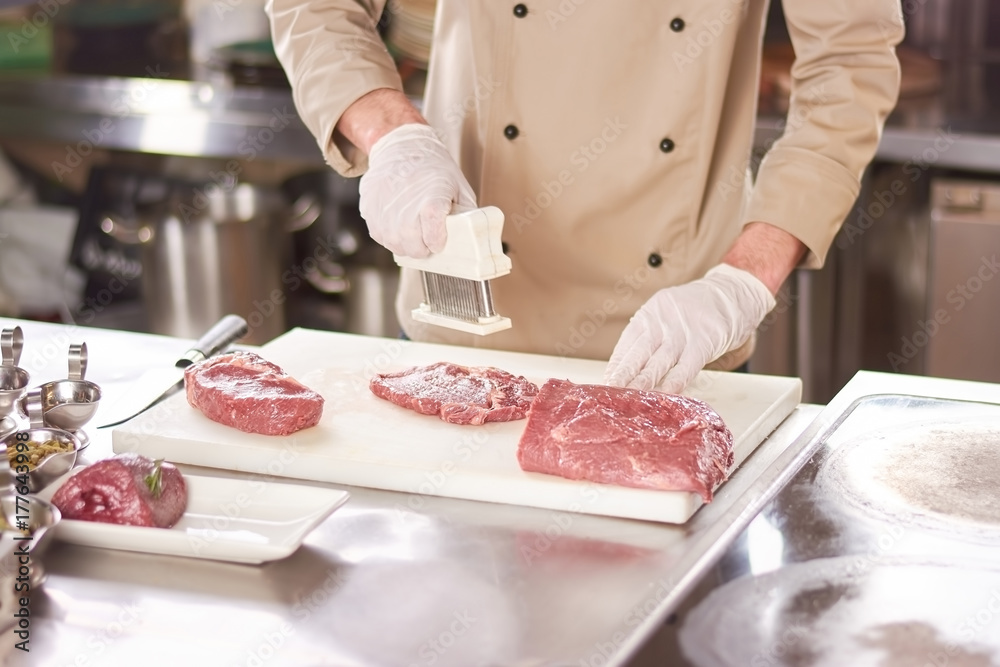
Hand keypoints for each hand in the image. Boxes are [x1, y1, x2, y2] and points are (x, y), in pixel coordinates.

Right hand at [358, 123, 476, 257]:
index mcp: (431, 203)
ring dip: (406, 244)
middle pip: (414, 248)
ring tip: (412, 233)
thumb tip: (470, 235)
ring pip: (396, 246)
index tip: (439, 242)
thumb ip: (465, 213)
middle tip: (427, 240)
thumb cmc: (433, 166)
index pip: (434, 239)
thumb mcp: (459, 186)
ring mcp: (385, 212)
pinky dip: (390, 236)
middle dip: (423, 248)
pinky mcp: (370, 211)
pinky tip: (398, 224)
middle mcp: (405, 210)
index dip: (437, 244)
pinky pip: (380, 236)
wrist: (401, 146)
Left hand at [604, 264, 775, 392]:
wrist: (734, 291)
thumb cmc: (699, 308)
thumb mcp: (668, 313)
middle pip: (638, 354)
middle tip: (609, 393)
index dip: (616, 365)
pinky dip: (675, 382)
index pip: (627, 343)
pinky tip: (665, 394)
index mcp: (650, 314)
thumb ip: (652, 334)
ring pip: (658, 362)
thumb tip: (633, 364)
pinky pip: (687, 366)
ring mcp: (683, 333)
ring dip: (642, 383)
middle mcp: (662, 322)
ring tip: (628, 398)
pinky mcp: (704, 342)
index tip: (606, 382)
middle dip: (622, 376)